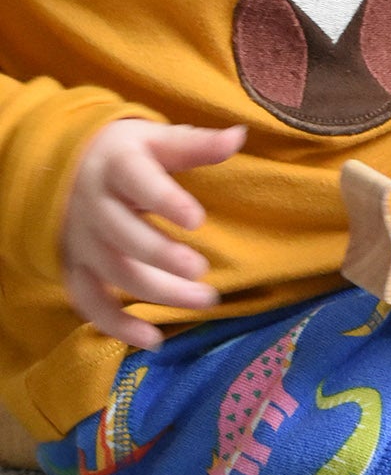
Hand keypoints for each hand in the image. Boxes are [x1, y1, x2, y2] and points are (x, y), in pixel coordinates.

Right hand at [61, 119, 245, 348]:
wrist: (66, 166)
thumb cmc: (126, 155)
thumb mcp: (157, 141)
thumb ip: (196, 144)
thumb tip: (239, 135)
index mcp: (117, 167)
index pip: (136, 180)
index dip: (164, 200)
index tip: (196, 218)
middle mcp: (94, 206)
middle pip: (123, 235)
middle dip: (162, 256)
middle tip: (201, 271)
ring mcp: (83, 241)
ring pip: (115, 272)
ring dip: (159, 291)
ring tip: (205, 300)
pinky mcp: (77, 267)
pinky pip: (89, 301)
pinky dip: (117, 325)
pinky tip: (154, 339)